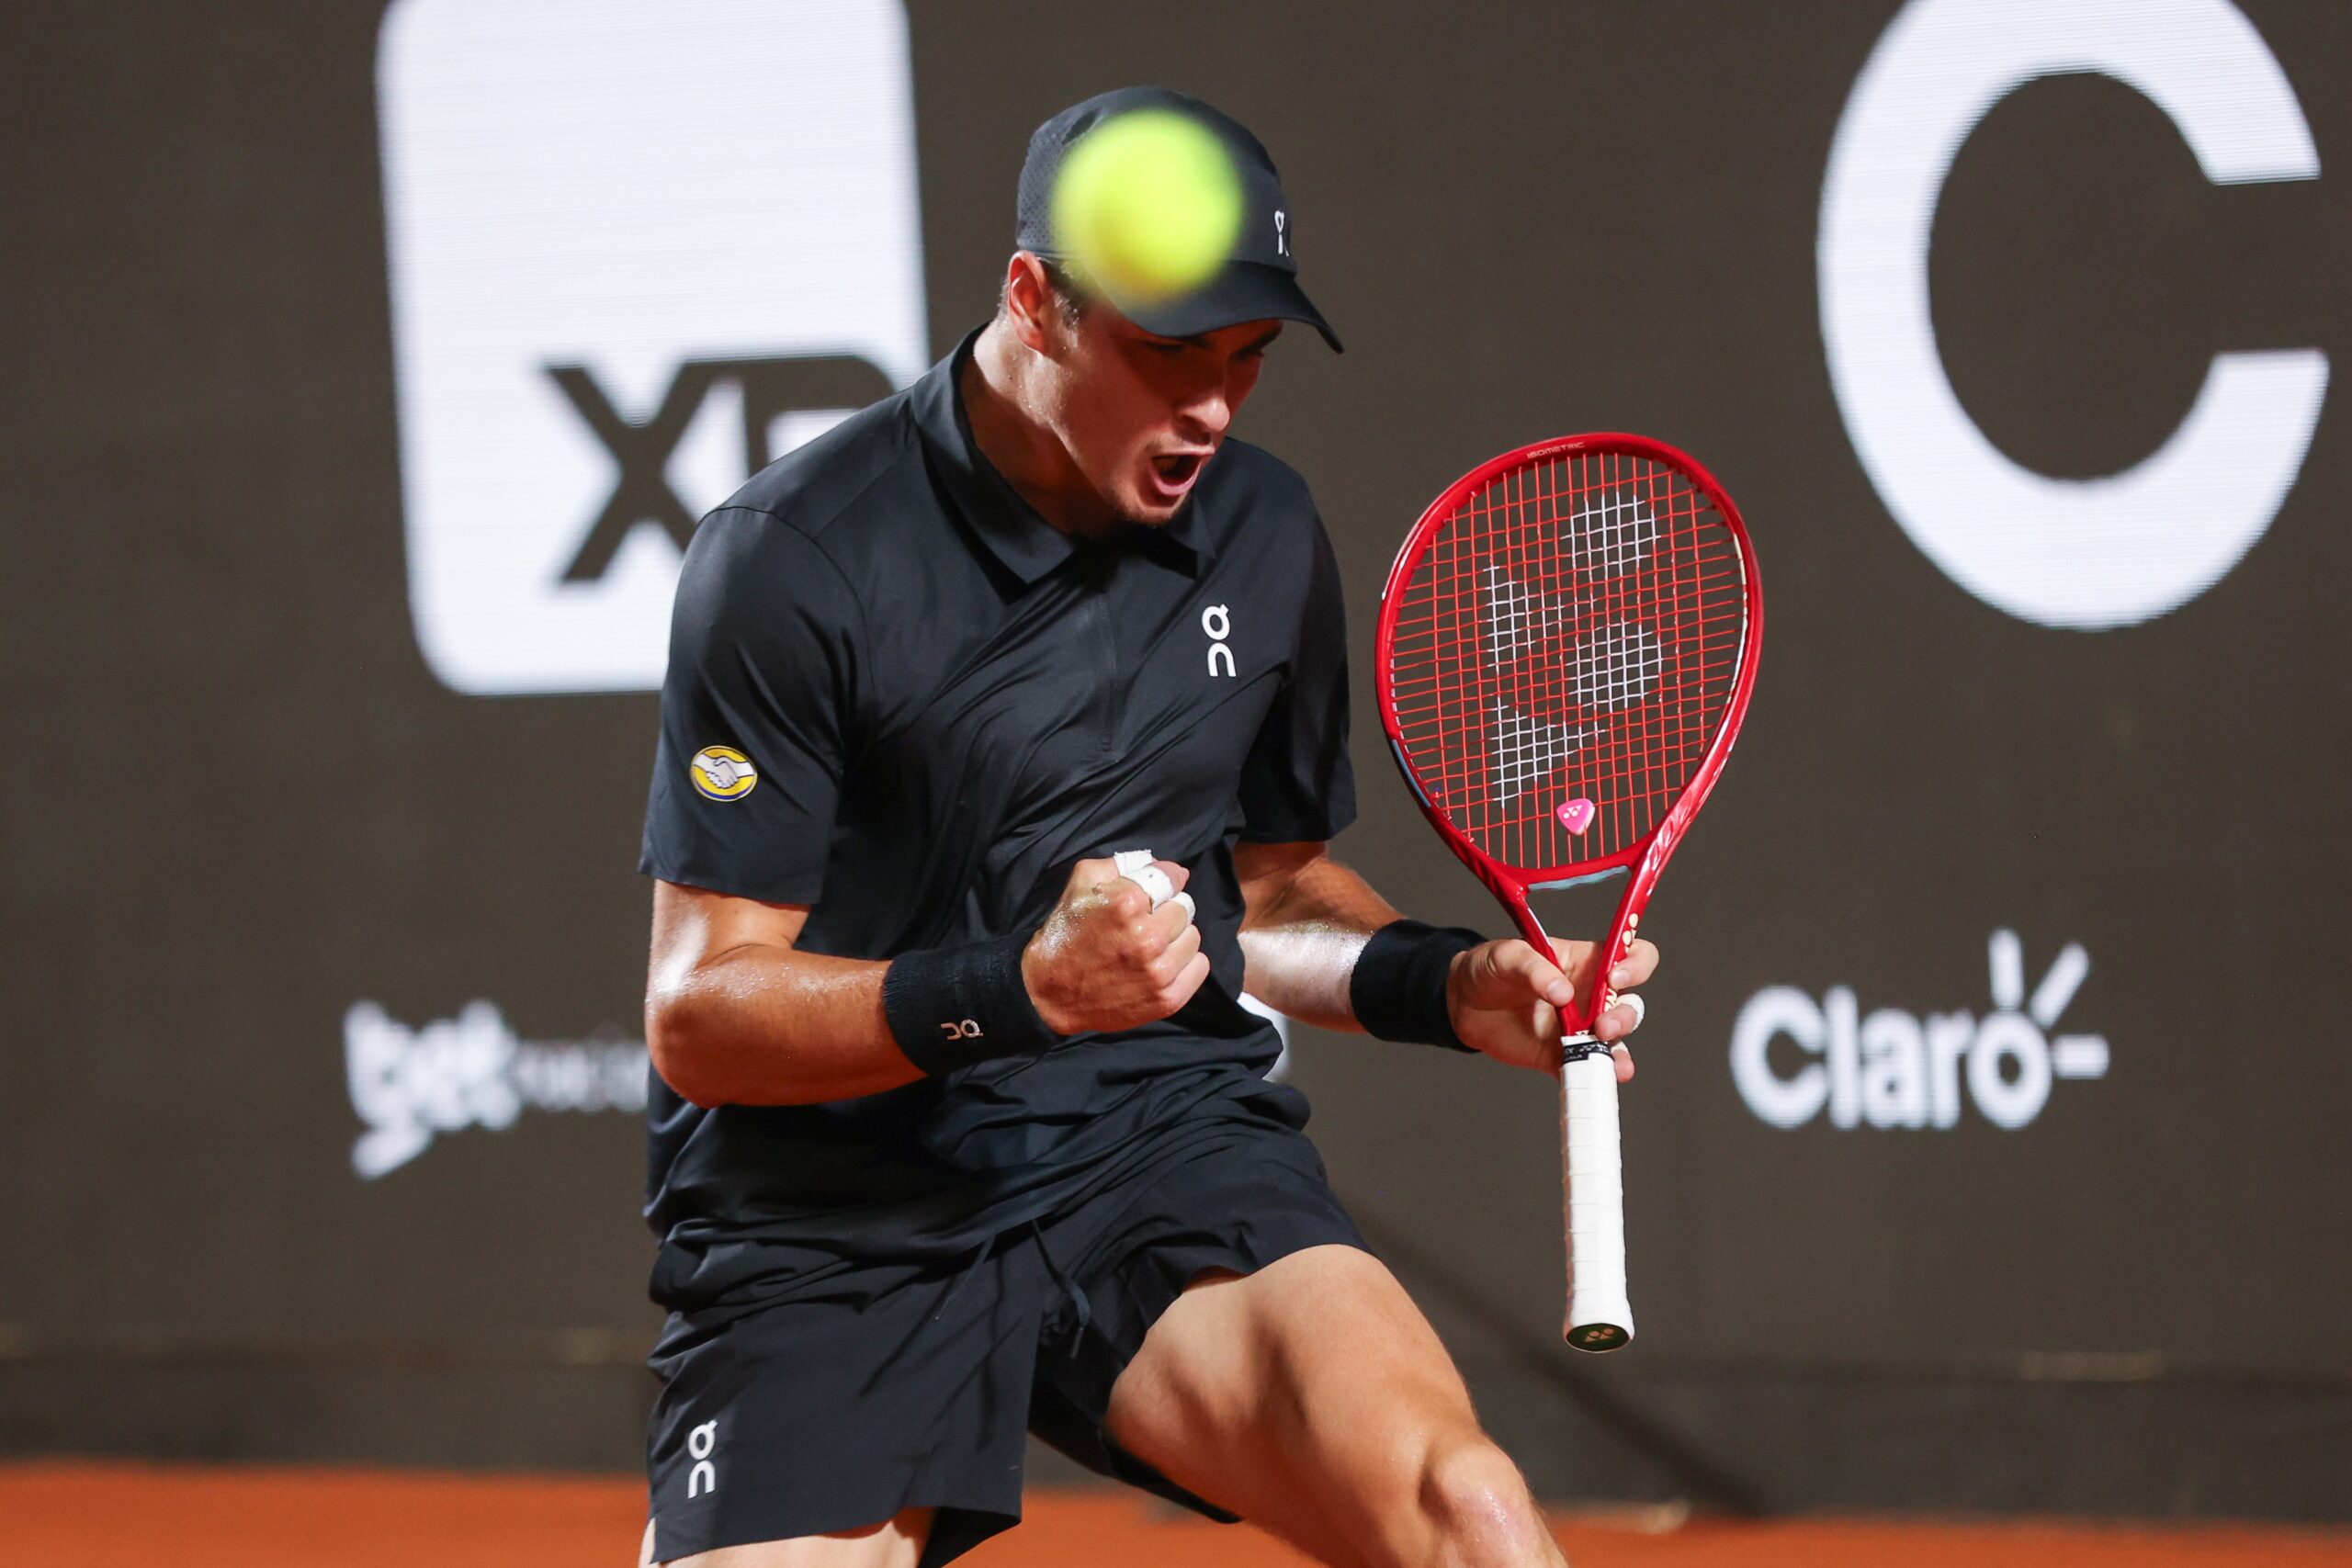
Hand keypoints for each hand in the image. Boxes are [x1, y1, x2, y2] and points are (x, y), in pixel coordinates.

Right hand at [1022, 855, 1208, 1034]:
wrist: (1048, 993)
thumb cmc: (1066, 934)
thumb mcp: (1081, 884)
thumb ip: (1121, 864)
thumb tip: (1161, 864)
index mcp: (1126, 903)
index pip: (1171, 877)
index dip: (1166, 879)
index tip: (1161, 887)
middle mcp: (1147, 937)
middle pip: (1184, 908)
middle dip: (1167, 910)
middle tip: (1146, 922)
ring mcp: (1158, 971)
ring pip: (1193, 937)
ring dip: (1176, 938)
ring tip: (1152, 945)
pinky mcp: (1166, 998)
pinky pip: (1199, 967)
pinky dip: (1185, 964)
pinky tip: (1162, 964)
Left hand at [1444, 934, 1660, 1080]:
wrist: (1463, 1002)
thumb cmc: (1491, 967)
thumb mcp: (1507, 956)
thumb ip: (1534, 968)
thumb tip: (1563, 993)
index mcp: (1586, 962)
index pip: (1632, 956)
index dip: (1636, 965)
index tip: (1615, 978)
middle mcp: (1591, 996)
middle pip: (1630, 1005)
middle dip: (1624, 1016)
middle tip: (1601, 1026)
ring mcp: (1579, 1028)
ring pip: (1616, 1040)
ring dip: (1619, 1049)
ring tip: (1607, 1056)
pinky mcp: (1560, 1055)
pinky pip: (1585, 1066)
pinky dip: (1594, 1074)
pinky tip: (1598, 1078)